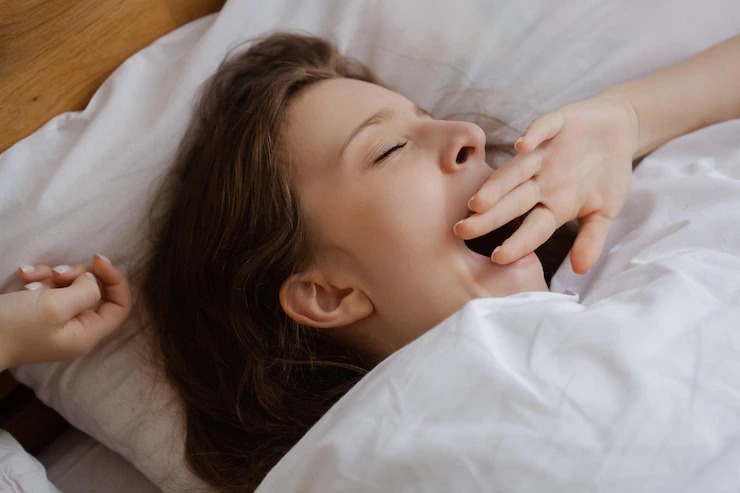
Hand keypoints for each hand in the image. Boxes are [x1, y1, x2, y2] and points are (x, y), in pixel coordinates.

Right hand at [0, 254, 130, 370]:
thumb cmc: (15, 326)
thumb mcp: (56, 307)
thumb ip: (86, 292)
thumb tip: (93, 281)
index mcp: (87, 334)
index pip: (120, 306)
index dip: (116, 280)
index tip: (98, 260)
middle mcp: (76, 328)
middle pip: (95, 291)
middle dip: (78, 275)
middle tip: (59, 274)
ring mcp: (57, 319)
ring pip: (71, 285)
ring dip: (54, 274)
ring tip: (31, 277)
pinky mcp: (38, 310)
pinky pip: (49, 287)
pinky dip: (39, 277)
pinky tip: (23, 276)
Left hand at [454, 94, 638, 273]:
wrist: (618, 130)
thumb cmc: (607, 175)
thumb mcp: (605, 211)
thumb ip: (592, 238)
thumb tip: (580, 270)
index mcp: (553, 204)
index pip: (532, 227)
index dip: (517, 242)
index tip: (498, 258)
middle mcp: (541, 181)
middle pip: (511, 201)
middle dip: (488, 216)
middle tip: (462, 231)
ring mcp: (545, 153)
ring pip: (516, 169)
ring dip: (498, 184)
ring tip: (478, 201)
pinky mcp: (555, 124)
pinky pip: (542, 129)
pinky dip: (533, 135)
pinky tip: (521, 146)